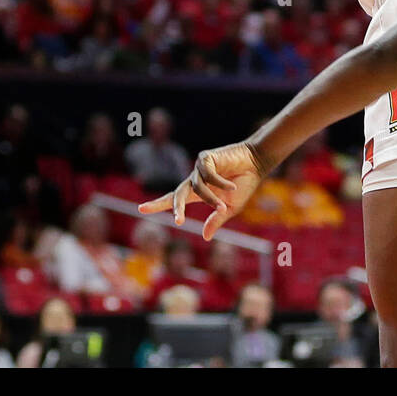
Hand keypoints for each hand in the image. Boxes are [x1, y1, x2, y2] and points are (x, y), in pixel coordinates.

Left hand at [138, 142, 265, 239]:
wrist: (256, 164)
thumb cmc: (243, 185)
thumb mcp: (230, 208)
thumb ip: (216, 220)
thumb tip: (205, 237)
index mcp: (198, 192)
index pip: (173, 199)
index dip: (157, 204)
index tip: (141, 209)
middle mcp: (195, 180)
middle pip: (177, 194)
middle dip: (173, 207)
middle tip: (176, 220)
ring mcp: (199, 168)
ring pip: (197, 188)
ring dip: (211, 199)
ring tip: (225, 204)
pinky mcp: (205, 158)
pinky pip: (207, 175)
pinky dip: (219, 183)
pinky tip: (231, 186)